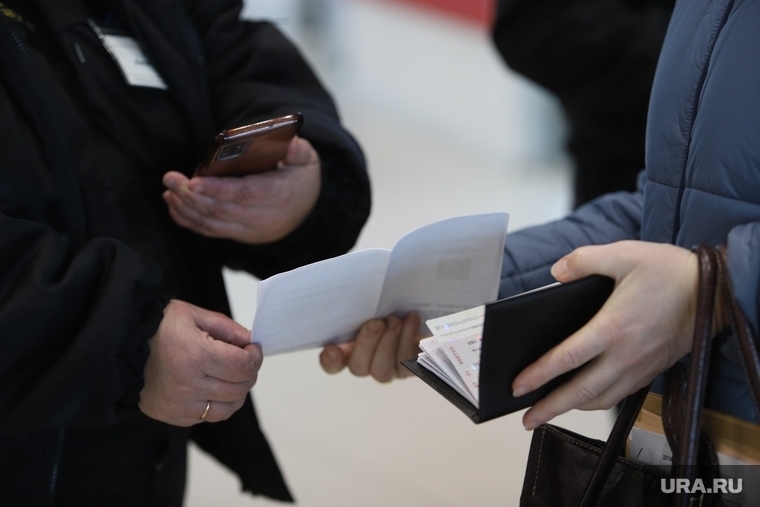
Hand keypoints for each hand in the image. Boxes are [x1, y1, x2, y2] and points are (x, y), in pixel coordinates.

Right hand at [138, 300, 262, 425]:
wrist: (121, 349)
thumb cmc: (157, 328)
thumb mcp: (192, 315)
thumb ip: (226, 328)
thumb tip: (249, 342)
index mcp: (196, 355)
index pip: (243, 366)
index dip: (255, 357)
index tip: (253, 349)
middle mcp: (189, 384)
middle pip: (240, 387)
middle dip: (249, 373)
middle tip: (243, 360)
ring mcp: (182, 404)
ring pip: (229, 407)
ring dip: (238, 391)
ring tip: (231, 376)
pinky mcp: (175, 416)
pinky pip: (210, 416)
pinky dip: (219, 403)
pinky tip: (212, 387)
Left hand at [162, 136, 320, 243]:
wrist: (307, 211)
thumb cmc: (300, 180)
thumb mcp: (306, 160)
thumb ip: (297, 149)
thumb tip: (286, 142)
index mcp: (279, 196)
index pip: (245, 194)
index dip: (218, 189)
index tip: (194, 181)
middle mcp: (263, 218)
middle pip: (221, 210)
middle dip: (191, 195)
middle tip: (171, 178)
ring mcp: (249, 231)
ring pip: (211, 223)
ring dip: (185, 207)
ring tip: (169, 188)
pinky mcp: (237, 235)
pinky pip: (208, 231)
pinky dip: (187, 219)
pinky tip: (174, 203)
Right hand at [320, 312, 421, 381]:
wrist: (418, 306)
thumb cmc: (390, 302)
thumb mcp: (373, 302)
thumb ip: (359, 307)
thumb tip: (354, 297)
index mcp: (348, 349)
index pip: (333, 364)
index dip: (330, 360)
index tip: (332, 349)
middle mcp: (366, 363)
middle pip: (358, 367)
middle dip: (366, 343)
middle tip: (375, 323)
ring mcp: (388, 369)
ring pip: (381, 370)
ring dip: (388, 342)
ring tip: (394, 320)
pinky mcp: (410, 368)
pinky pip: (406, 362)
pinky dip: (408, 338)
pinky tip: (410, 318)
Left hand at [513, 241, 698, 430]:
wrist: (715, 291)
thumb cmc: (670, 272)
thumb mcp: (624, 253)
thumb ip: (583, 260)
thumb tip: (556, 273)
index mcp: (613, 327)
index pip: (567, 358)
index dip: (539, 374)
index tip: (517, 386)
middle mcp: (625, 354)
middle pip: (580, 392)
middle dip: (549, 408)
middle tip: (525, 419)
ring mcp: (639, 367)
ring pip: (600, 399)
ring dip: (572, 409)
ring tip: (548, 411)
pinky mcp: (650, 370)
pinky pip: (618, 395)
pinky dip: (595, 401)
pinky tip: (582, 397)